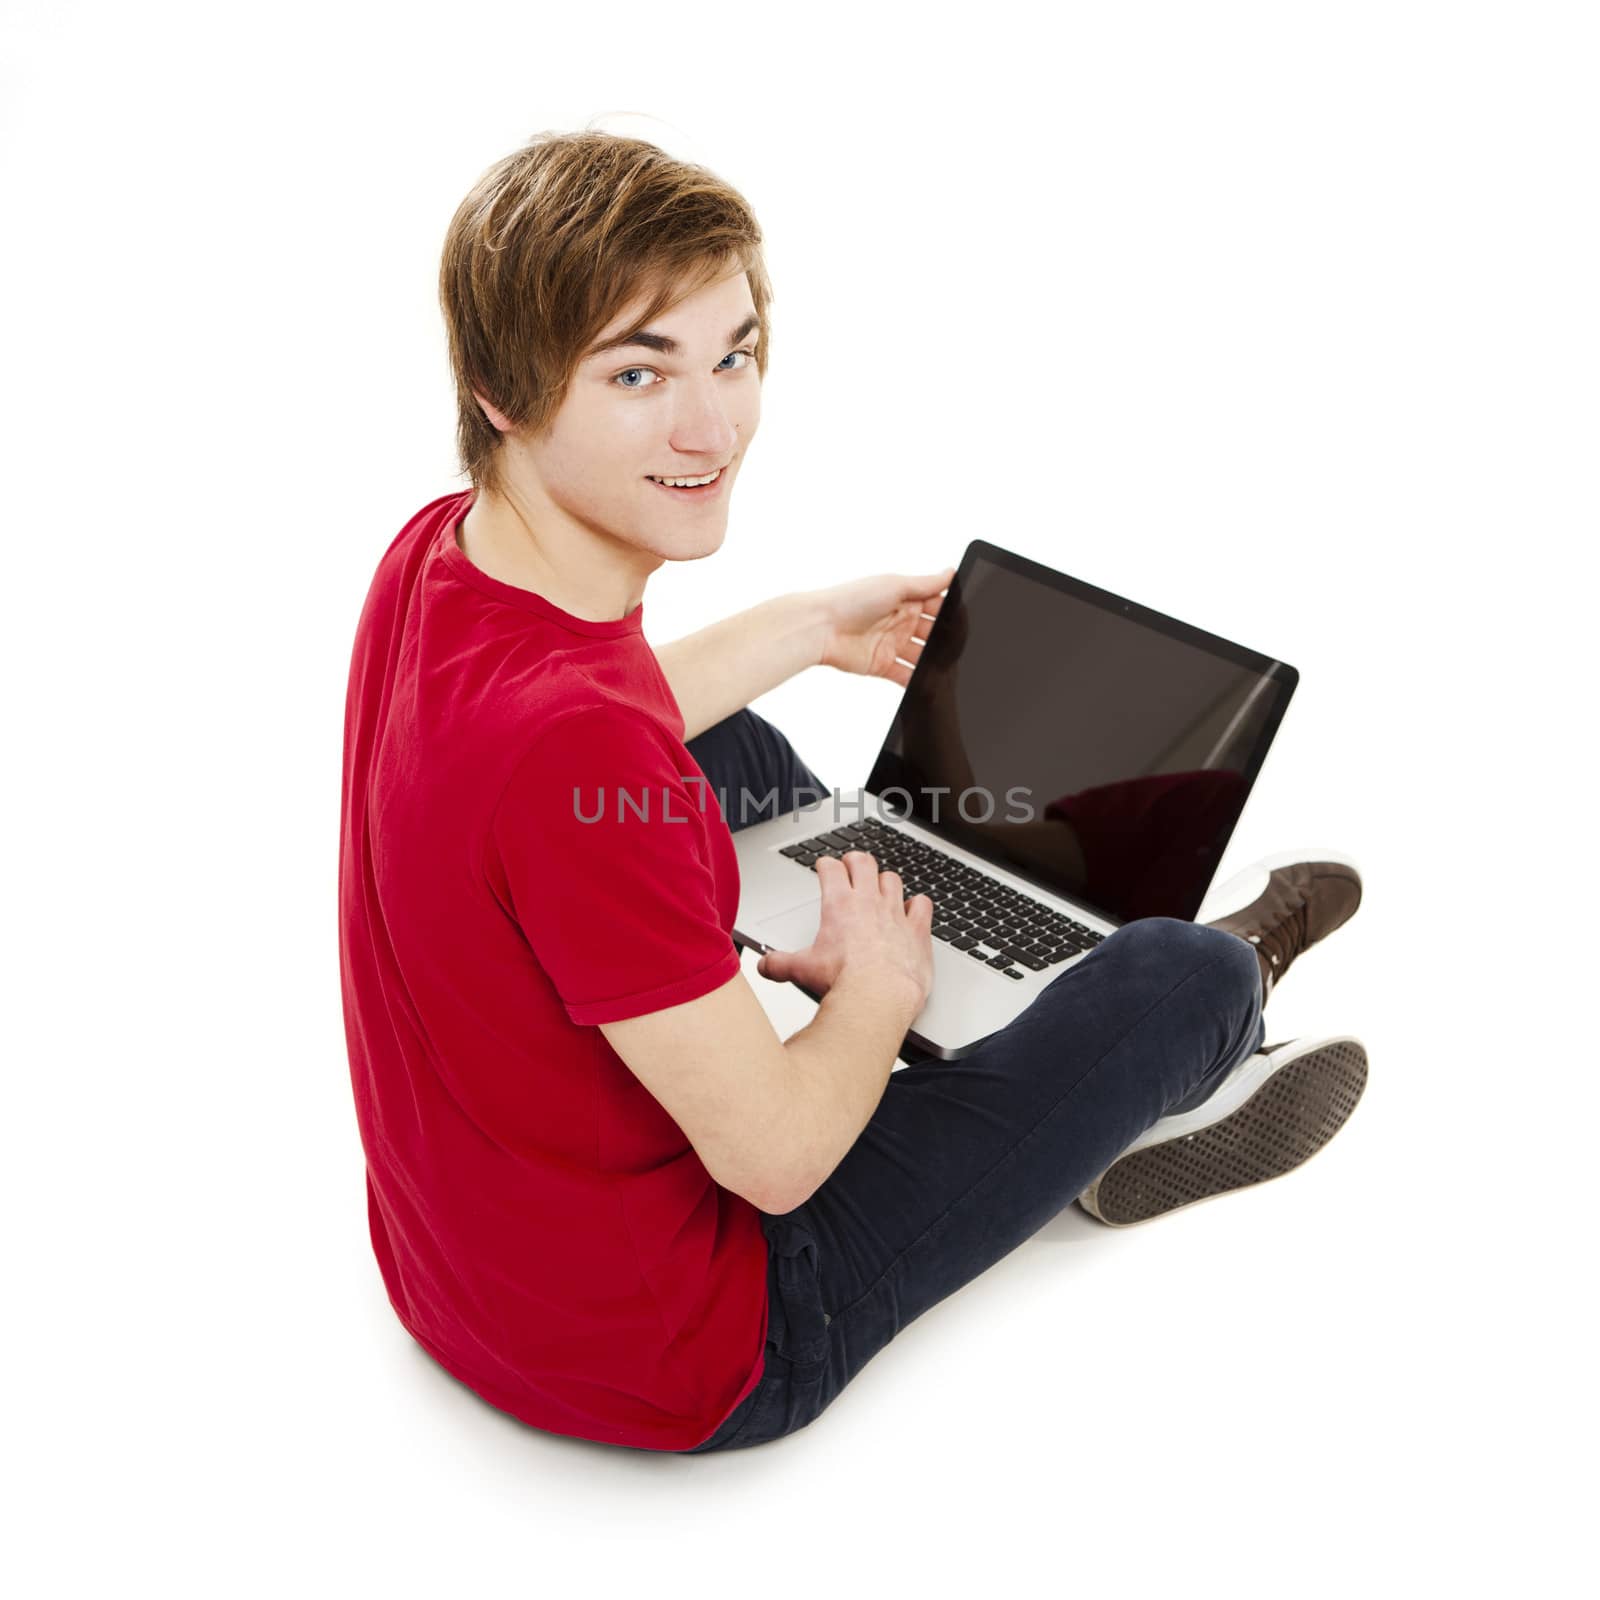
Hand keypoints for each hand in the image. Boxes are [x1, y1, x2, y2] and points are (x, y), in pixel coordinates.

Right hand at [756, 851, 933, 1005]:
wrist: (878, 996)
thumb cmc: (843, 981)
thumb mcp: (802, 970)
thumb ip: (780, 964)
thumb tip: (765, 966)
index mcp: (839, 905)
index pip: (831, 869)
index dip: (826, 864)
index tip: (824, 865)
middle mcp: (868, 902)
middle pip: (864, 863)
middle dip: (856, 860)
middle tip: (852, 863)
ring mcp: (895, 913)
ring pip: (892, 880)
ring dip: (885, 880)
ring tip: (881, 884)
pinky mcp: (917, 930)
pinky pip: (922, 905)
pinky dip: (918, 905)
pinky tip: (915, 908)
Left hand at [813, 567, 957, 686]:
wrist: (820, 627)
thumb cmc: (851, 599)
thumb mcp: (894, 585)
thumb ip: (925, 584)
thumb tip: (950, 573)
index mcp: (905, 600)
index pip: (938, 607)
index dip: (952, 615)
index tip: (967, 620)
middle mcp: (901, 621)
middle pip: (933, 634)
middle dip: (946, 641)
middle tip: (959, 648)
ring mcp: (892, 644)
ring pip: (923, 656)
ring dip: (935, 662)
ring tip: (949, 668)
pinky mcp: (882, 665)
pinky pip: (905, 675)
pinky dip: (918, 682)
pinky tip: (930, 684)